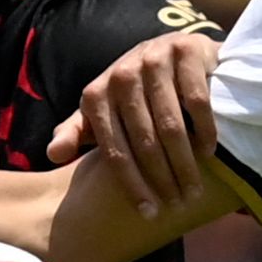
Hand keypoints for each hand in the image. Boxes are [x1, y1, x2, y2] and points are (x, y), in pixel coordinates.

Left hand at [45, 32, 220, 215]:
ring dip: (185, 163)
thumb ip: (77, 131)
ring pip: (171, 126)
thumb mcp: (102, 110)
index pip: (114, 150)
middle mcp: (121, 74)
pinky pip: (197, 101)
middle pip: (144, 141)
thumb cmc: (133, 91)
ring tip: (194, 189)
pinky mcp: (184, 50)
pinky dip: (204, 130)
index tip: (149, 212)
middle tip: (179, 204)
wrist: (169, 48)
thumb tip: (52, 155)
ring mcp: (153, 59)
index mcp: (96, 94)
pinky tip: (209, 152)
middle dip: (162, 179)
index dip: (132, 185)